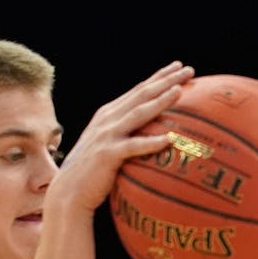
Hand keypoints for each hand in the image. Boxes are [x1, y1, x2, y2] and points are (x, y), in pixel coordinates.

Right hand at [50, 61, 195, 212]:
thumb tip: (154, 131)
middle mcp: (108, 119)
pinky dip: (150, 142)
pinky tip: (168, 139)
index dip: (159, 77)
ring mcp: (106, 135)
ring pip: (138, 114)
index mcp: (109, 114)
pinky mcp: (107, 154)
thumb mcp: (109, 144)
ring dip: (160, 101)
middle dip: (166, 80)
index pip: (139, 90)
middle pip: (142, 95)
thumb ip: (126, 133)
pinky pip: (133, 147)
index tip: (179, 67)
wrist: (69, 192)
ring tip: (179, 91)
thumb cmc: (94, 171)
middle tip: (189, 70)